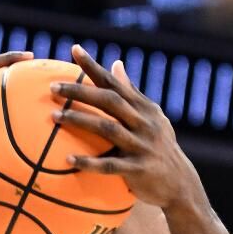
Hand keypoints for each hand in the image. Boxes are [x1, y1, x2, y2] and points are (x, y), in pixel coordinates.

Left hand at [52, 44, 206, 212]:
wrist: (180, 184)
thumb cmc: (158, 146)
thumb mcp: (151, 116)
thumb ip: (131, 92)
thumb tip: (115, 63)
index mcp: (144, 108)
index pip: (115, 83)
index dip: (94, 67)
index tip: (73, 49)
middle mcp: (144, 123)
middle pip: (109, 101)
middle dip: (80, 92)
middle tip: (53, 87)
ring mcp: (142, 146)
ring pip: (107, 129)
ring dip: (80, 121)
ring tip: (54, 116)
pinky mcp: (138, 169)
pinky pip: (110, 165)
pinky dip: (89, 162)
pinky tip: (67, 159)